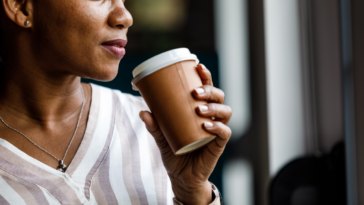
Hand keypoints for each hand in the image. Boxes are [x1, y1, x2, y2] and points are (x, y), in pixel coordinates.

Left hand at [140, 64, 231, 204]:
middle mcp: (211, 117)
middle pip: (219, 96)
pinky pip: (225, 132)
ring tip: (199, 109)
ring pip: (225, 111)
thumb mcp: (161, 137)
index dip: (206, 76)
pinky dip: (218, 127)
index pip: (207, 89)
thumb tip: (143, 111)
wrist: (181, 177)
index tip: (198, 66)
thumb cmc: (174, 152)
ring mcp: (216, 131)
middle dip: (210, 90)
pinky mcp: (218, 145)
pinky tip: (206, 125)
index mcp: (200, 110)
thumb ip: (154, 126)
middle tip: (195, 92)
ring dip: (214, 107)